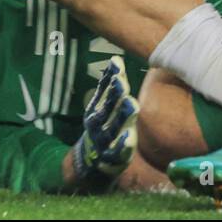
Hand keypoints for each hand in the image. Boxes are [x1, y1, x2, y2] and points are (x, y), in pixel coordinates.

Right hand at [72, 55, 138, 189]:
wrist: (90, 161)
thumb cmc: (102, 127)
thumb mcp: (100, 106)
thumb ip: (108, 86)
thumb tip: (116, 60)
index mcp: (96, 110)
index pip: (104, 91)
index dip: (111, 78)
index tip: (117, 63)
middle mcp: (98, 124)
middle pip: (107, 107)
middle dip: (115, 94)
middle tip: (123, 81)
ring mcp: (104, 141)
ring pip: (113, 127)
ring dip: (121, 115)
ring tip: (131, 103)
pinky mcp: (111, 157)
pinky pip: (117, 151)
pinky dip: (122, 144)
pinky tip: (130, 136)